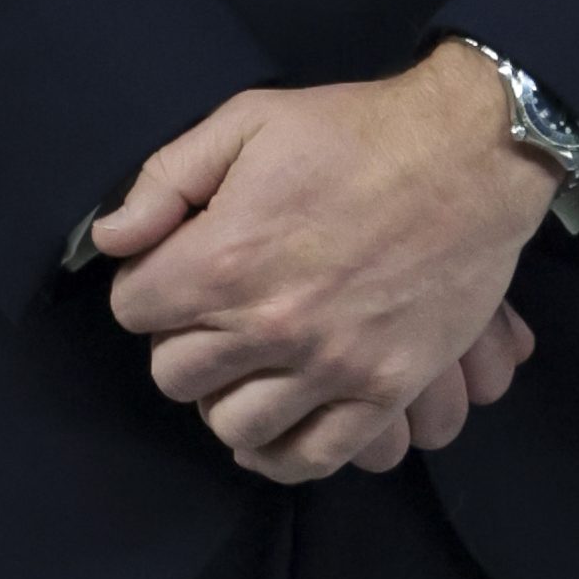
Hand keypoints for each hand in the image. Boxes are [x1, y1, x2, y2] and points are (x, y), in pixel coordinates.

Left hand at [93, 41, 560, 484]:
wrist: (468, 154)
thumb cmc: (354, 131)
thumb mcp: (248, 121)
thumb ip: (166, 178)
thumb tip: (110, 237)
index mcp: (225, 258)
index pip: (133, 310)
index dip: (147, 284)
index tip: (174, 268)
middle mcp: (269, 326)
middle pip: (174, 374)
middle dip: (181, 339)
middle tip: (211, 311)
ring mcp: (330, 366)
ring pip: (232, 424)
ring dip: (227, 394)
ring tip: (246, 361)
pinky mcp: (383, 390)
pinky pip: (310, 457)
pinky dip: (279, 451)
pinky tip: (273, 423)